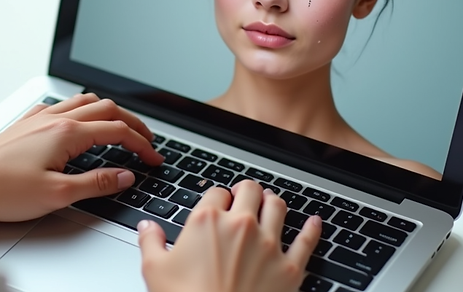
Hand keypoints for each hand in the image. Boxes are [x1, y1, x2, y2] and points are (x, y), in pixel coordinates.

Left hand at [0, 93, 163, 223]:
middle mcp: (55, 118)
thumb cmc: (1, 190)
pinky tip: (80, 124)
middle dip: (132, 124)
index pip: (118, 131)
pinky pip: (64, 105)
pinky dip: (83, 110)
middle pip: (108, 109)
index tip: (153, 159)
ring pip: (86, 101)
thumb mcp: (57, 195)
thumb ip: (96, 183)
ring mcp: (39, 117)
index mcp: (67, 133)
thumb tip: (124, 176)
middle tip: (146, 142)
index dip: (142, 145)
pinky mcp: (26, 123)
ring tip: (121, 130)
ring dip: (110, 113)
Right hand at [138, 181, 321, 291]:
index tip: (214, 206)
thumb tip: (147, 227)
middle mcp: (241, 226)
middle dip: (245, 191)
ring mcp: (269, 245)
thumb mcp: (155, 270)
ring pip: (278, 206)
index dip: (214, 198)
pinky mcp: (290, 268)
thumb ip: (150, 242)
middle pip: (249, 191)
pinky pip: (307, 241)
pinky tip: (315, 222)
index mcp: (207, 221)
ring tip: (269, 202)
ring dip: (272, 201)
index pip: (215, 193)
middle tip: (242, 197)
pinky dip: (312, 229)